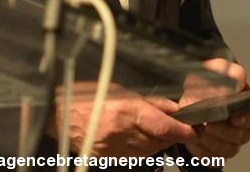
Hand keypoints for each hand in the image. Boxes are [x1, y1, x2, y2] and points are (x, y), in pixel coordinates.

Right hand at [54, 85, 196, 155]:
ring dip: (157, 143)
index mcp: (125, 111)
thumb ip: (149, 101)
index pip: (162, 126)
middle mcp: (120, 132)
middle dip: (170, 135)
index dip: (182, 131)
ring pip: (147, 151)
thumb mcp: (120, 89)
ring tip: (155, 132)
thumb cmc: (85, 96)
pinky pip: (131, 157)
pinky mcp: (105, 159)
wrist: (56, 114)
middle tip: (176, 127)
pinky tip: (138, 140)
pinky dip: (140, 150)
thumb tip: (172, 108)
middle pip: (158, 141)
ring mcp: (112, 148)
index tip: (194, 131)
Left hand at [180, 59, 249, 160]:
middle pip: (243, 136)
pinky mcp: (213, 151)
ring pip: (229, 150)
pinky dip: (202, 151)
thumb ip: (230, 73)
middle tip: (210, 123)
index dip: (248, 119)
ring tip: (200, 131)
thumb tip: (237, 82)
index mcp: (247, 105)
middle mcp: (241, 126)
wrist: (187, 94)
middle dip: (225, 131)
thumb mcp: (218, 69)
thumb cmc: (207, 81)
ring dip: (213, 142)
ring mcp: (228, 140)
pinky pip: (212, 158)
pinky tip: (193, 140)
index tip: (235, 118)